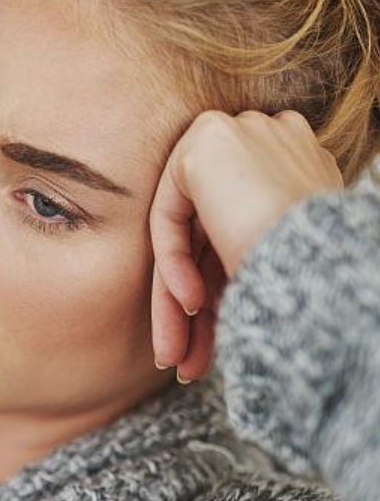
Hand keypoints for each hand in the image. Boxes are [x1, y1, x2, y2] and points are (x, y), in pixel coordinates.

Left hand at [149, 110, 344, 381]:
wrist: (329, 263)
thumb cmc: (317, 282)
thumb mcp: (275, 270)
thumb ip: (238, 264)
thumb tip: (202, 305)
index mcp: (292, 169)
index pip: (236, 237)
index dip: (219, 294)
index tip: (210, 347)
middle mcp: (265, 144)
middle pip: (209, 240)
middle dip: (193, 311)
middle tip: (183, 364)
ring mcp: (237, 136)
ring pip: (188, 236)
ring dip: (176, 305)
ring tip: (174, 361)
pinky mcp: (205, 143)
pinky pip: (171, 215)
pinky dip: (174, 264)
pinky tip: (189, 305)